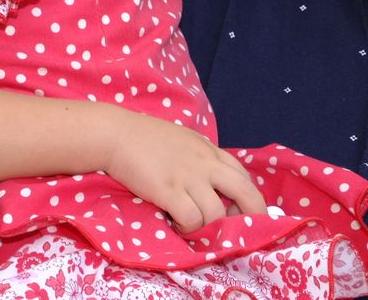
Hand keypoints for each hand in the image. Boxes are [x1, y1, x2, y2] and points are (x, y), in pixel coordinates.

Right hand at [104, 111, 265, 232]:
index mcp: (210, 151)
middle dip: (251, 217)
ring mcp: (188, 177)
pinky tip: (177, 225)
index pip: (245, 177)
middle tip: (238, 233)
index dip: (249, 200)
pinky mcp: (169, 191)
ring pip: (217, 214)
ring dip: (208, 228)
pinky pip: (192, 219)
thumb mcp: (184, 141)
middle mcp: (206, 164)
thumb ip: (202, 158)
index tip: (241, 214)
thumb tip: (214, 183)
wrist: (116, 134)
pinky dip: (188, 229)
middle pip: (246, 193)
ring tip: (193, 228)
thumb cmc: (145, 137)